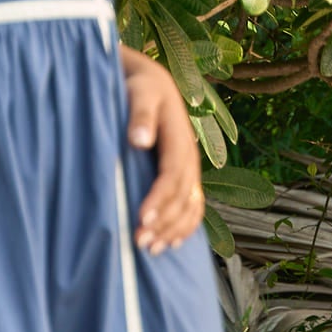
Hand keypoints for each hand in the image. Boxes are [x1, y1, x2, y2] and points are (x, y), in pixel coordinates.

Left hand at [120, 48, 205, 254]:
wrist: (149, 81)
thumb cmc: (138, 87)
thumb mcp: (138, 91)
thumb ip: (139, 114)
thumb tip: (139, 140)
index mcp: (178, 136)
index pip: (172, 173)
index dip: (159, 198)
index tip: (142, 219)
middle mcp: (189, 155)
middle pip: (182, 195)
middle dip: (164, 222)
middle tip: (139, 243)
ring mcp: (190, 166)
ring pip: (190, 205)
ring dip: (174, 230)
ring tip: (152, 249)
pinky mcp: (186, 174)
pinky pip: (194, 205)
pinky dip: (186, 226)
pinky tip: (172, 242)